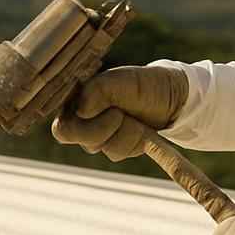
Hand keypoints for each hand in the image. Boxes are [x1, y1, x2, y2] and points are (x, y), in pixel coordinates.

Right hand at [52, 65, 188, 161]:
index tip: (112, 112)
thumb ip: (99, 91)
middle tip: (122, 114)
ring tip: (135, 118)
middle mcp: (82, 119)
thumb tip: (81, 111)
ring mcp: (99, 134)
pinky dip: (134, 143)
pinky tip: (140, 129)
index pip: (63, 129)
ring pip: (105, 149)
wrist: (171, 96)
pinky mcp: (115, 145)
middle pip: (84, 142)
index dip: (86, 127)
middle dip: (109, 129)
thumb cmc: (143, 83)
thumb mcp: (123, 80)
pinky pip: (119, 154)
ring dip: (127, 135)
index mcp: (76, 100)